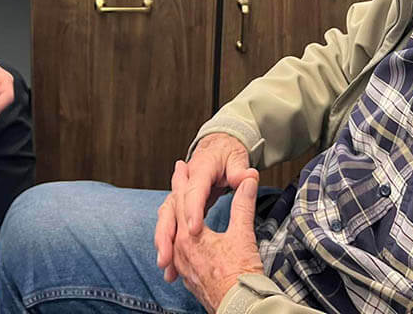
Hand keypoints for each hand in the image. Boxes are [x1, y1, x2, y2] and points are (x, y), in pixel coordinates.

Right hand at [155, 133, 252, 281]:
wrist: (217, 144)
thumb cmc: (227, 152)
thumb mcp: (237, 159)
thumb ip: (241, 171)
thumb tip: (249, 176)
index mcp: (201, 169)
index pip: (194, 191)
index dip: (193, 210)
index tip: (194, 228)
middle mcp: (187, 184)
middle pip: (171, 210)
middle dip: (167, 234)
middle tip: (167, 257)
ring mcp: (182, 196)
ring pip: (166, 220)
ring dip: (163, 242)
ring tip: (165, 265)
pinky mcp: (182, 208)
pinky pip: (171, 227)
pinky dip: (168, 246)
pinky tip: (169, 268)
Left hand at [169, 161, 263, 311]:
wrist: (240, 307)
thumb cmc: (241, 273)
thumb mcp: (243, 235)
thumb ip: (243, 204)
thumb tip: (250, 179)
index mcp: (189, 236)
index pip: (181, 199)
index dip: (182, 180)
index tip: (180, 165)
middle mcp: (180, 250)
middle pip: (173, 215)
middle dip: (176, 194)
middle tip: (177, 177)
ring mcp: (182, 265)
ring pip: (172, 234)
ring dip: (174, 216)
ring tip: (175, 205)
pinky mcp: (188, 277)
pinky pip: (176, 252)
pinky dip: (177, 237)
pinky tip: (181, 240)